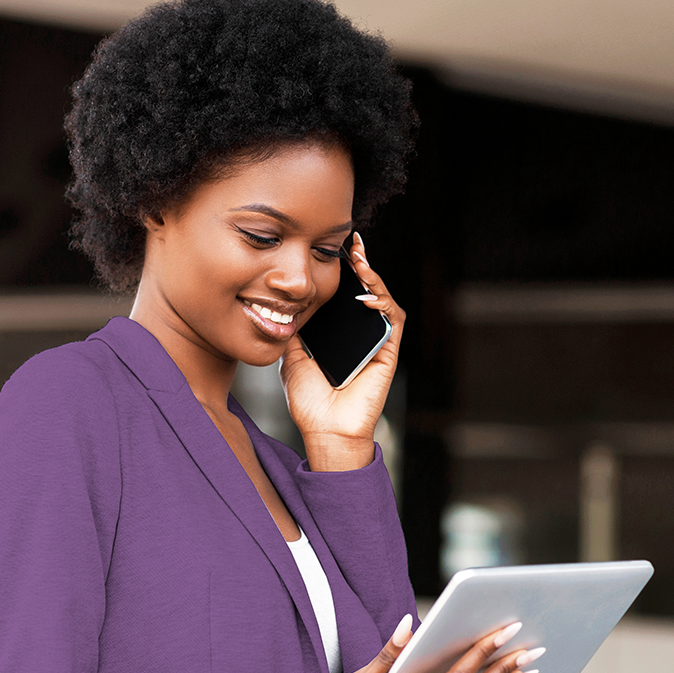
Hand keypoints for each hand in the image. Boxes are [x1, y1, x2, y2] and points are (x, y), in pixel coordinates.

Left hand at [282, 233, 405, 470]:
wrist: (324, 430)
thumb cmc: (309, 401)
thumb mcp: (290, 356)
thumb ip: (292, 331)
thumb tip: (282, 306)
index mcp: (340, 333)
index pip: (344, 294)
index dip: (342, 271)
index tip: (332, 249)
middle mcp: (361, 333)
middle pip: (366, 290)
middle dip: (361, 263)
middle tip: (352, 242)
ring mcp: (376, 341)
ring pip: (382, 299)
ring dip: (373, 277)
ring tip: (359, 259)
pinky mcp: (388, 352)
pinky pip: (392, 320)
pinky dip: (382, 303)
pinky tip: (366, 295)